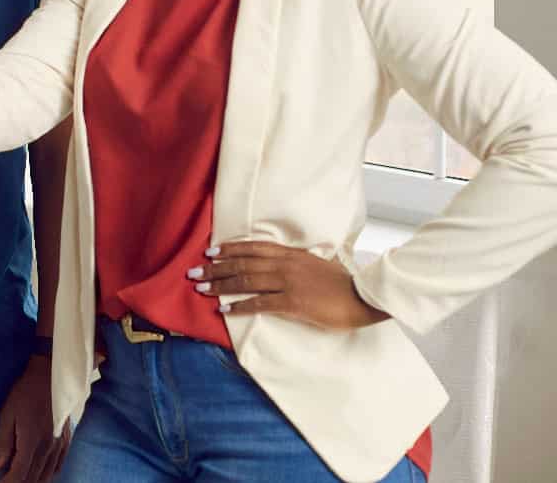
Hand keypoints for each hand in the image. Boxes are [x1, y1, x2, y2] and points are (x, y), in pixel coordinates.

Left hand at [0, 355, 70, 482]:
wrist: (52, 376)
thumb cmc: (26, 392)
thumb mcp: (8, 413)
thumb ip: (3, 442)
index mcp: (31, 443)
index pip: (19, 474)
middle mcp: (48, 448)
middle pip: (33, 478)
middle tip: (7, 482)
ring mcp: (59, 446)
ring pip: (47, 475)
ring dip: (34, 481)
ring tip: (20, 481)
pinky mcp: (66, 440)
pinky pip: (58, 466)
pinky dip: (48, 474)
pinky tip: (41, 474)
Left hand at [188, 241, 389, 329]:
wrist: (364, 296)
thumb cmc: (343, 284)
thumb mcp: (316, 265)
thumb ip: (295, 263)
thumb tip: (277, 266)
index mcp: (292, 254)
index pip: (253, 247)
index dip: (230, 249)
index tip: (210, 252)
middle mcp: (286, 264)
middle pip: (243, 264)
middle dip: (215, 268)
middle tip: (193, 272)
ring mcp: (289, 282)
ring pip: (246, 281)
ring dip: (220, 285)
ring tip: (201, 289)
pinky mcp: (293, 302)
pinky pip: (259, 303)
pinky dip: (239, 305)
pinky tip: (224, 309)